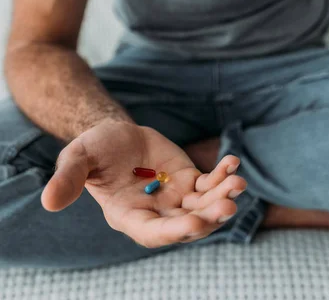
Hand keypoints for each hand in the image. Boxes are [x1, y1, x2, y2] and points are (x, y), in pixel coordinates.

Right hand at [41, 118, 246, 247]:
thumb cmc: (92, 151)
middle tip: (228, 204)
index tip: (195, 222)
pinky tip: (233, 161)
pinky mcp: (189, 180)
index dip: (175, 231)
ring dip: (223, 197)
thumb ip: (68, 179)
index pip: (154, 233)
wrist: (113, 137)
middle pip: (188, 224)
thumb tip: (48, 201)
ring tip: (238, 182)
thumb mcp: (77, 159)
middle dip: (209, 217)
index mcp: (129, 217)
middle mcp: (157, 214)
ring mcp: (176, 199)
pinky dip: (223, 175)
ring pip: (205, 205)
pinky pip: (210, 182)